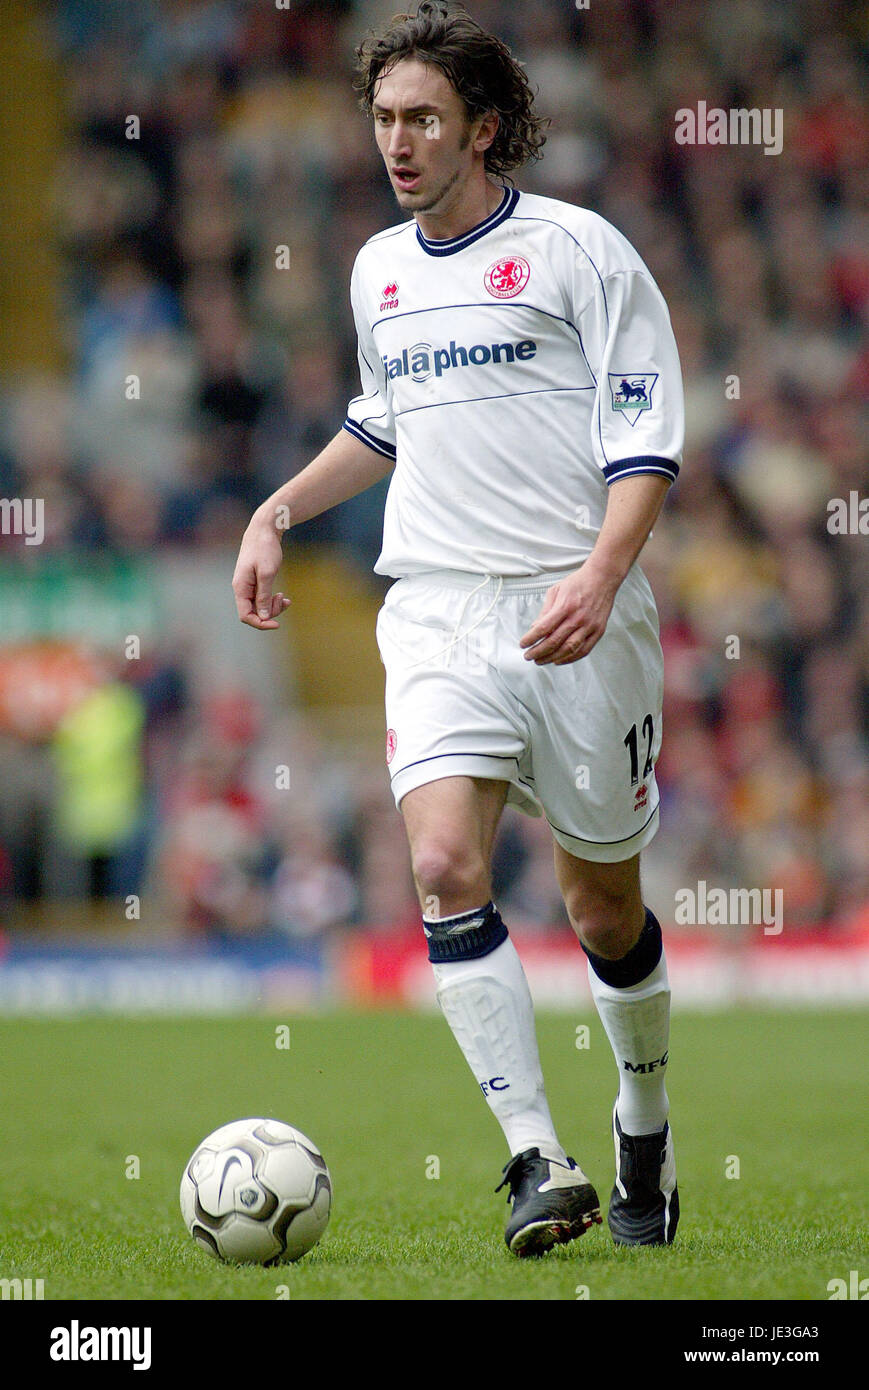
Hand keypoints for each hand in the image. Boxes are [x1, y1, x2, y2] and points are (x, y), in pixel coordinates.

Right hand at [232, 513, 291, 629]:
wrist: (264, 529)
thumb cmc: (265, 548)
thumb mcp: (267, 573)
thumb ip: (264, 596)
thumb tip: (264, 617)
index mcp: (240, 587)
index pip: (246, 616)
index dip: (260, 623)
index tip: (277, 624)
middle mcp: (241, 588)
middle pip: (254, 612)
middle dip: (270, 612)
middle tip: (285, 602)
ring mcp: (247, 585)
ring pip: (259, 606)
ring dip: (273, 606)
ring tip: (285, 599)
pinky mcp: (254, 581)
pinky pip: (262, 597)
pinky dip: (273, 599)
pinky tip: (283, 596)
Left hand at [519, 564, 618, 664]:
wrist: (602, 578)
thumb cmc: (579, 582)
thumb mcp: (556, 591)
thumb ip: (545, 611)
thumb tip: (536, 627)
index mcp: (565, 606)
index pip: (544, 628)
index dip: (531, 638)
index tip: (523, 644)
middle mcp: (578, 617)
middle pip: (555, 641)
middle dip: (538, 652)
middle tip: (529, 656)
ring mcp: (589, 626)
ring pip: (569, 649)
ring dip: (552, 658)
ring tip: (541, 660)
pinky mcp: (598, 631)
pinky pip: (583, 650)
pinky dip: (570, 658)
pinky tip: (560, 660)